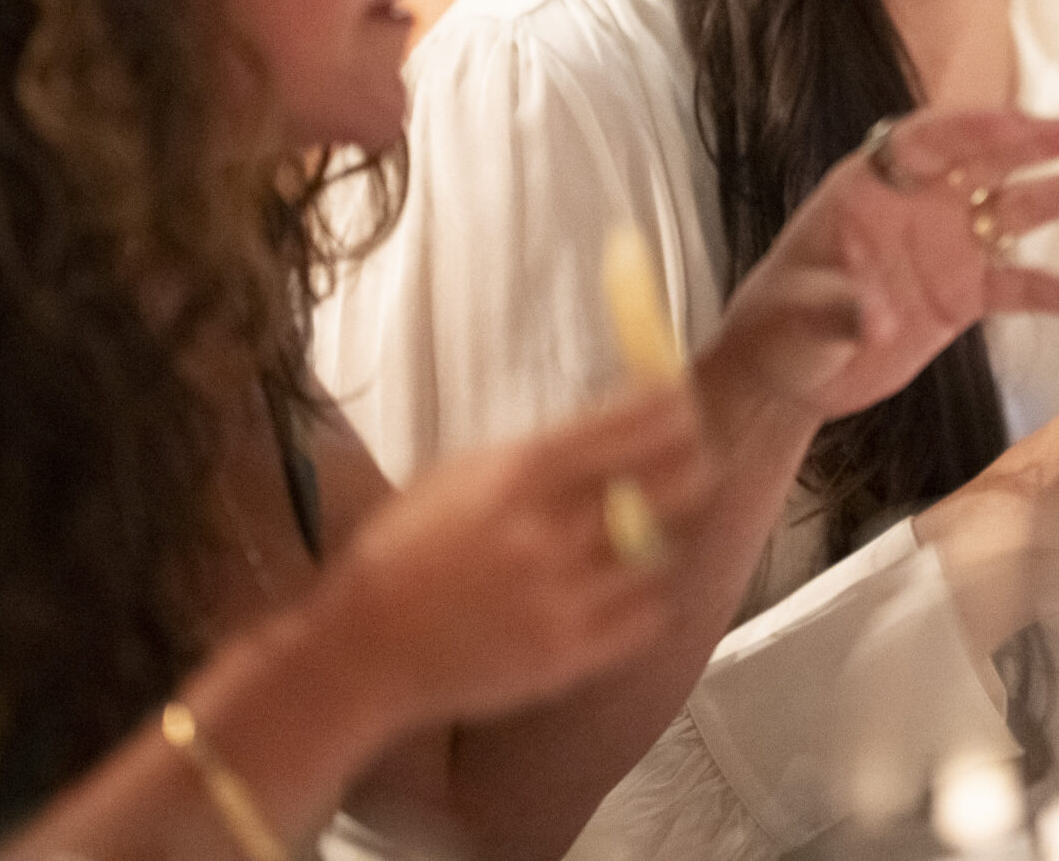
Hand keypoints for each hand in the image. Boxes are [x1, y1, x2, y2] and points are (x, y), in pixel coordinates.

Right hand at [311, 381, 709, 732]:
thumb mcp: (461, 474)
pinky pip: (647, 617)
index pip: (629, 426)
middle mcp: (549, 532)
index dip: (672, 409)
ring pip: (663, 553)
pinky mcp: (568, 656)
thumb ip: (536, 454)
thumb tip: (611, 423)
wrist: (363, 648)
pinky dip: (646, 599)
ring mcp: (563, 598)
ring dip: (664, 537)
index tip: (684, 402)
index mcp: (519, 476)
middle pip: (670, 484)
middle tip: (695, 461)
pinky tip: (630, 588)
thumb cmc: (404, 550)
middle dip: (692, 465)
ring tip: (649, 532)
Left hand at [701, 110, 1058, 427]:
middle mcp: (918, 203)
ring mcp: (947, 246)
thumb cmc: (778, 332)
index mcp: (871, 184)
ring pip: (1020, 209)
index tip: (1019, 123)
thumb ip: (838, 308)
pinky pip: (1024, 287)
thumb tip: (872, 313)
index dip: (973, 127)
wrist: (786, 378)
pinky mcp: (964, 294)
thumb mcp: (799, 317)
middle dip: (1043, 141)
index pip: (929, 138)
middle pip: (989, 159)